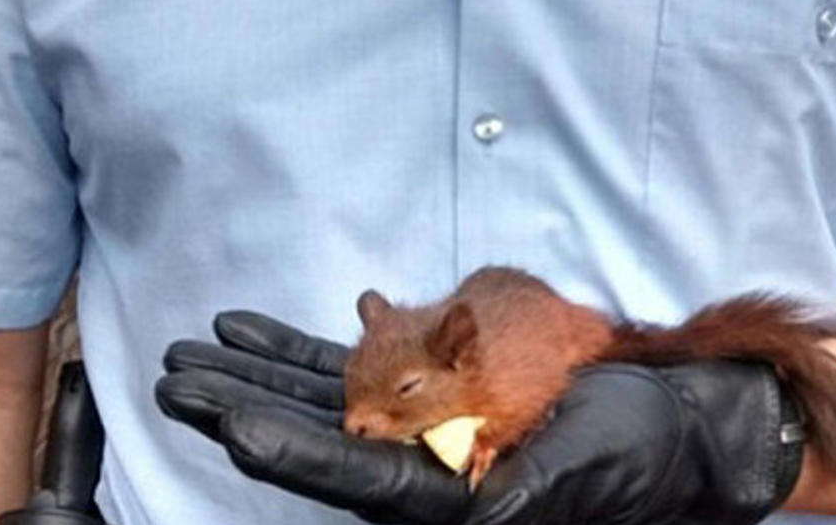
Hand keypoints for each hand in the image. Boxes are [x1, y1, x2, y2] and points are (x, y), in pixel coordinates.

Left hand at [156, 312, 801, 523]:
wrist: (664, 419)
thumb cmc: (634, 446)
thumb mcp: (589, 468)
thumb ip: (530, 496)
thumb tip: (479, 518)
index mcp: (447, 500)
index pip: (353, 477)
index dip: (289, 448)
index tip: (226, 420)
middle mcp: (417, 471)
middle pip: (313, 436)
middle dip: (241, 406)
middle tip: (171, 377)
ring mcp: (417, 429)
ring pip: (318, 399)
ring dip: (254, 373)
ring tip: (189, 349)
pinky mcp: (427, 394)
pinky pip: (351, 369)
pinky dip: (301, 348)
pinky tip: (251, 330)